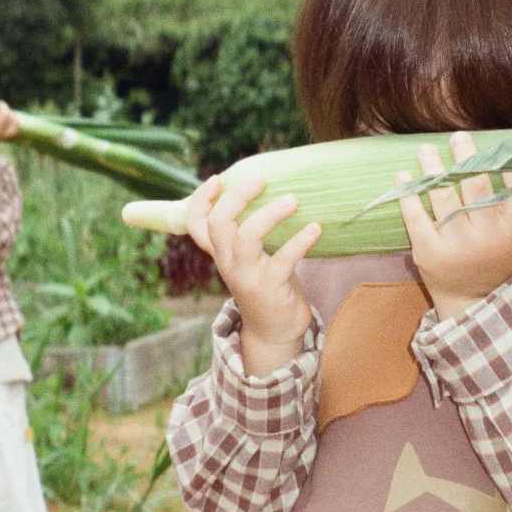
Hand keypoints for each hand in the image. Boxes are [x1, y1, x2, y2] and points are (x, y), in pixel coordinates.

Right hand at [186, 173, 321, 376]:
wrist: (273, 332)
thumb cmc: (267, 284)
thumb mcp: (251, 257)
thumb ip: (251, 232)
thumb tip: (274, 190)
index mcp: (221, 253)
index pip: (196, 225)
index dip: (200, 201)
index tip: (216, 179)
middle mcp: (228, 262)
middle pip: (220, 223)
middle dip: (237, 196)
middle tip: (261, 179)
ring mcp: (247, 276)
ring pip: (247, 237)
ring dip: (270, 214)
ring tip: (293, 200)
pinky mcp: (270, 287)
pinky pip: (283, 260)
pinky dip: (300, 241)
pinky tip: (315, 229)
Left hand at [397, 132, 511, 320]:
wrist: (468, 300)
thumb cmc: (501, 265)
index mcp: (510, 232)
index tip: (505, 148)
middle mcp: (483, 235)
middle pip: (475, 188)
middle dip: (466, 159)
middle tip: (458, 136)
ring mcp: (453, 242)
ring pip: (443, 197)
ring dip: (433, 170)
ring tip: (426, 150)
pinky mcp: (427, 250)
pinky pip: (416, 218)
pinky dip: (409, 196)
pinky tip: (404, 177)